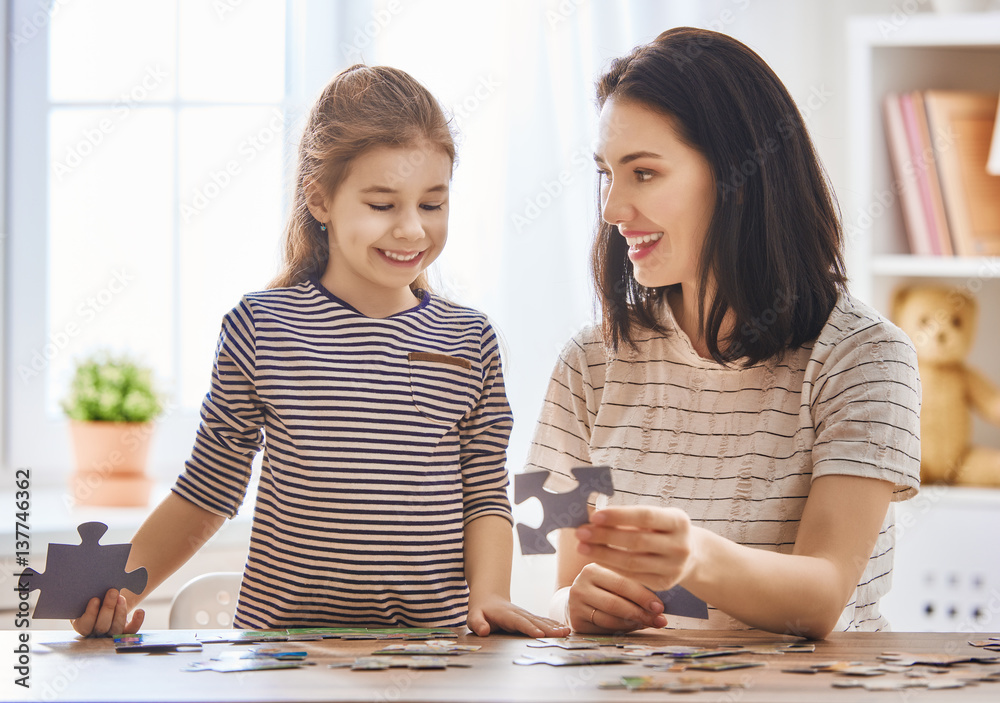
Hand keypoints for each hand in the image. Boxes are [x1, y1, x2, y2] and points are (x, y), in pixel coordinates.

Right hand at [71, 588, 143, 636]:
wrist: (108, 598)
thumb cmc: (96, 595)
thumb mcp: (90, 593)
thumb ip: (92, 590)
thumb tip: (92, 576)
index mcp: (82, 625)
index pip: (84, 625)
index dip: (90, 613)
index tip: (95, 599)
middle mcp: (96, 633)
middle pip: (101, 626)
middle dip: (108, 608)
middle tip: (113, 591)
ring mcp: (111, 633)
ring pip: (116, 628)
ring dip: (120, 612)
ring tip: (122, 597)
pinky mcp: (125, 631)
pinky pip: (131, 630)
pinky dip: (136, 621)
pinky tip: (139, 611)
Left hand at [467, 593, 570, 637]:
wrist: (488, 597)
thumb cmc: (480, 610)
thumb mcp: (473, 616)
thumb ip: (477, 623)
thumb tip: (483, 631)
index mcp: (506, 615)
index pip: (518, 622)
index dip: (528, 628)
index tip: (539, 634)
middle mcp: (518, 613)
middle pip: (534, 621)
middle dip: (548, 628)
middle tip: (561, 634)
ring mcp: (525, 614)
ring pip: (541, 620)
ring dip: (554, 626)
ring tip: (566, 632)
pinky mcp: (530, 617)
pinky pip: (543, 621)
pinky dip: (554, 625)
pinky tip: (564, 630)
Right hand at [566, 563, 666, 632]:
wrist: (578, 599)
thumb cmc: (604, 588)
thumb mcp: (614, 580)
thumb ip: (633, 588)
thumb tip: (658, 608)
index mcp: (592, 570)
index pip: (621, 583)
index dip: (643, 596)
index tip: (660, 607)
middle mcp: (580, 586)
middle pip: (615, 603)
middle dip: (640, 613)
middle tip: (659, 620)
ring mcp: (575, 605)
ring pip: (610, 619)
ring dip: (633, 624)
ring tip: (648, 623)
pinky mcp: (576, 621)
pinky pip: (604, 629)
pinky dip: (621, 629)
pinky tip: (633, 627)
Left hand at [576, 506, 695, 591]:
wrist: (692, 555)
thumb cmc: (664, 530)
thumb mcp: (658, 518)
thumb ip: (631, 517)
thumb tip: (594, 517)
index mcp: (678, 522)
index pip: (645, 517)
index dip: (619, 516)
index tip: (594, 516)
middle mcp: (680, 545)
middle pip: (636, 541)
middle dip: (605, 536)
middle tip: (581, 532)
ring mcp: (673, 567)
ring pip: (632, 562)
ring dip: (603, 554)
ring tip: (582, 546)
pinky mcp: (664, 583)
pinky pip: (633, 576)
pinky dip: (612, 566)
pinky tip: (596, 559)